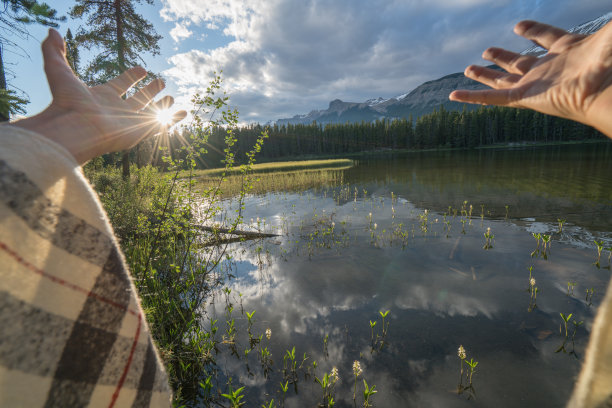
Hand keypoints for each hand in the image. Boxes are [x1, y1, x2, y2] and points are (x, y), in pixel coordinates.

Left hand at [9, 28, 186, 163]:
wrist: (73, 128)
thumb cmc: (66, 101)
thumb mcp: (57, 69)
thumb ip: (53, 50)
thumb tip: (51, 30)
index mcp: (102, 96)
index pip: (121, 84)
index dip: (132, 76)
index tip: (142, 69)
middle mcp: (117, 110)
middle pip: (138, 98)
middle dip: (149, 90)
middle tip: (161, 81)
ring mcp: (129, 122)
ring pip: (149, 112)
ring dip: (160, 104)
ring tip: (171, 96)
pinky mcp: (139, 132)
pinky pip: (160, 125)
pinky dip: (174, 119)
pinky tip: (185, 112)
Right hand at [449, 20, 611, 137]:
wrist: (605, 88)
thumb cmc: (610, 59)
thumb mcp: (608, 33)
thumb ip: (608, 24)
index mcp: (569, 50)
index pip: (547, 37)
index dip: (534, 31)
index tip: (519, 27)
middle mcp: (549, 69)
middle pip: (520, 62)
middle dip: (503, 56)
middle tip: (487, 51)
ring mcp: (535, 84)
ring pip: (503, 79)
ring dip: (486, 74)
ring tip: (468, 68)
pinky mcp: (523, 98)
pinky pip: (493, 98)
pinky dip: (472, 96)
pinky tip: (455, 94)